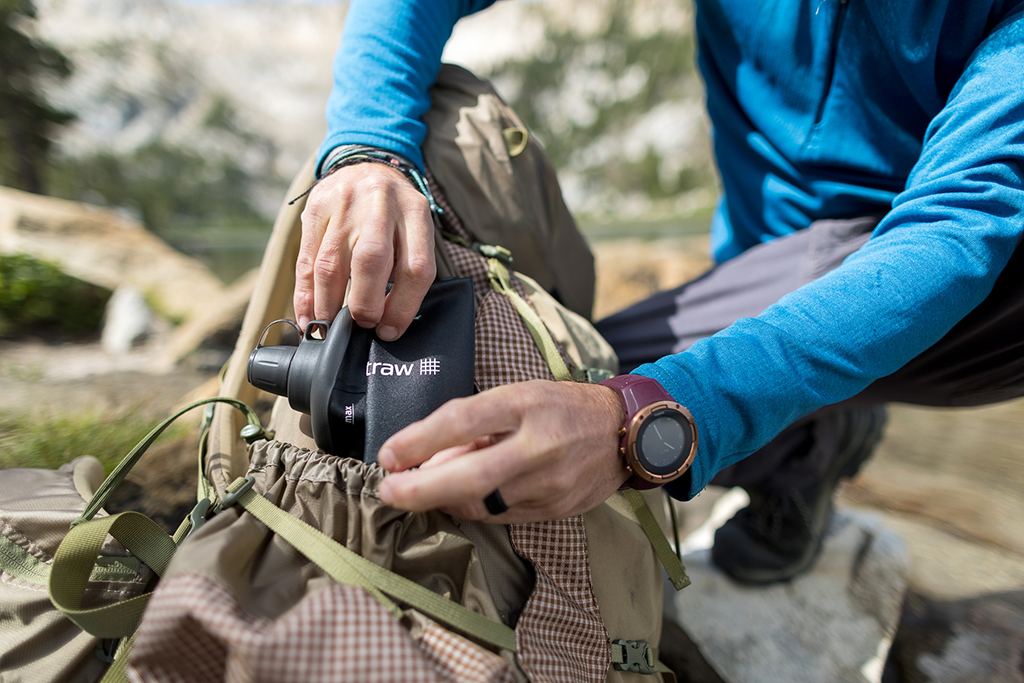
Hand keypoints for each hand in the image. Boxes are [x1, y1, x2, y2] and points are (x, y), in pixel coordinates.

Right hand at [294, 162, 435, 339]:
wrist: (367, 164)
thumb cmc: (396, 213)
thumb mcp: (414, 228)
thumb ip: (408, 267)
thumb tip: (389, 323)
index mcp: (415, 212)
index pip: (415, 267)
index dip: (403, 306)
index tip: (390, 330)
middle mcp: (380, 204)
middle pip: (371, 260)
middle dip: (365, 303)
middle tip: (361, 324)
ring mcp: (345, 204)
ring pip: (332, 263)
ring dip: (328, 304)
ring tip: (329, 328)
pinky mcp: (315, 209)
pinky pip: (306, 260)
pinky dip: (304, 294)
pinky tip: (307, 316)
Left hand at [376, 380, 630, 522]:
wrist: (624, 433)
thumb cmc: (562, 407)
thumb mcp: (517, 396)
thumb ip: (473, 423)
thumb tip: (426, 455)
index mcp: (525, 404)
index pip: (462, 420)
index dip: (419, 441)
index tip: (388, 454)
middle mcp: (539, 445)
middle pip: (469, 476)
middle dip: (420, 489)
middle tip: (388, 491)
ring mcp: (548, 482)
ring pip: (481, 503)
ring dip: (443, 500)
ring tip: (422, 488)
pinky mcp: (554, 509)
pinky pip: (500, 516)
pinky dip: (473, 508)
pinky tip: (458, 498)